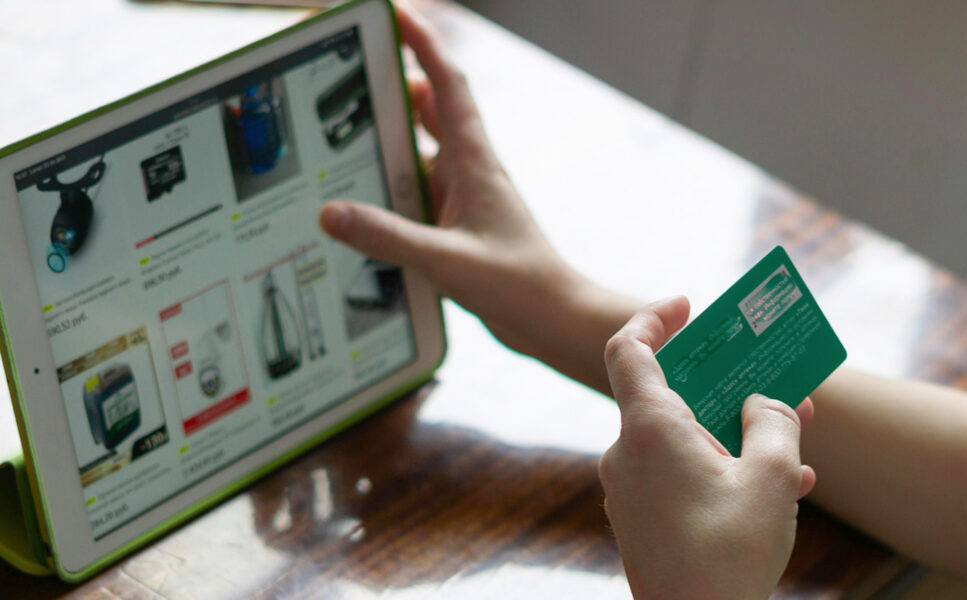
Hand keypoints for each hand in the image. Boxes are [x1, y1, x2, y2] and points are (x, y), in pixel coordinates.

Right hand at [318, 7, 586, 358]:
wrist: (556, 320)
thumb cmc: (520, 287)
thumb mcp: (447, 262)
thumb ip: (389, 237)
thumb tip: (331, 212)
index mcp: (475, 163)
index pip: (447, 85)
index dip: (423, 44)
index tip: (396, 13)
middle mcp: (471, 171)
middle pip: (431, 109)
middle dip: (395, 82)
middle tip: (354, 68)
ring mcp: (466, 197)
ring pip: (423, 149)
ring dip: (392, 134)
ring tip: (344, 127)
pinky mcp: (461, 224)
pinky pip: (420, 188)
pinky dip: (394, 182)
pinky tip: (365, 197)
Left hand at [599, 296, 817, 599]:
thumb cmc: (727, 557)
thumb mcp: (774, 478)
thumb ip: (775, 425)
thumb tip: (765, 403)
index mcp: (649, 430)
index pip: (629, 349)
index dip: (654, 318)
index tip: (687, 305)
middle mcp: (627, 455)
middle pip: (670, 396)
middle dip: (725, 385)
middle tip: (769, 376)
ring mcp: (629, 492)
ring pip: (682, 441)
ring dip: (735, 433)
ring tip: (793, 439)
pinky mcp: (641, 522)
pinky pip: (680, 477)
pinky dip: (722, 470)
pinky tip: (779, 489)